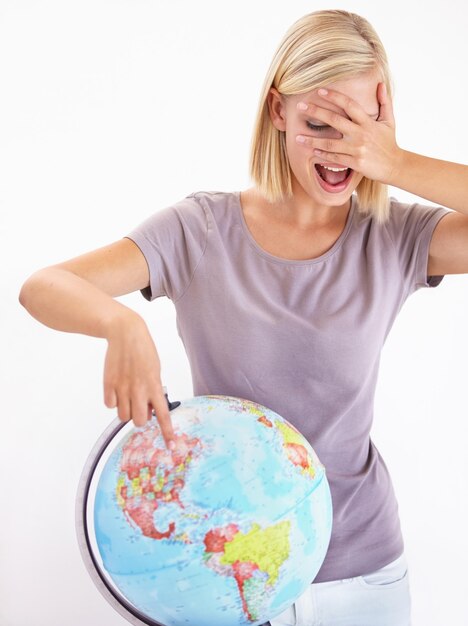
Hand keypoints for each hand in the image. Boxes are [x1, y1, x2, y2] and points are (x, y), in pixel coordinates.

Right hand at [103, 312, 174, 448]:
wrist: (126, 334)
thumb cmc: (143, 352)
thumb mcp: (155, 370)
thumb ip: (153, 391)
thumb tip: (148, 410)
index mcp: (154, 385)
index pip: (163, 415)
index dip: (167, 432)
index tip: (171, 446)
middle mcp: (138, 389)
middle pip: (138, 421)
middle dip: (140, 419)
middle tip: (140, 407)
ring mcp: (122, 387)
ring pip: (122, 416)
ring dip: (126, 411)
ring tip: (128, 396)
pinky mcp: (108, 384)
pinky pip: (110, 405)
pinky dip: (113, 401)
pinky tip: (117, 388)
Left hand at [295, 82, 402, 183]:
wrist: (395, 165)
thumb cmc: (390, 143)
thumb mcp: (389, 121)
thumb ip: (384, 102)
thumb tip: (380, 84)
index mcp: (368, 121)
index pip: (348, 104)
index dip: (334, 96)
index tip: (319, 91)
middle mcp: (361, 133)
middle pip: (335, 120)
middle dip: (316, 112)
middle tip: (300, 107)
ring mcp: (357, 148)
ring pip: (330, 143)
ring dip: (312, 140)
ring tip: (297, 137)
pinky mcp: (355, 162)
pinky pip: (335, 158)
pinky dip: (322, 155)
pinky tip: (312, 152)